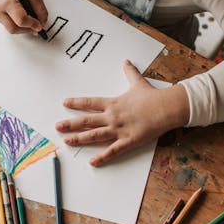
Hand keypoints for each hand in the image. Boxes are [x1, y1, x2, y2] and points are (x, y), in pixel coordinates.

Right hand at [0, 0, 47, 34]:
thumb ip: (39, 8)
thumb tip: (43, 22)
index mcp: (6, 2)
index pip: (21, 20)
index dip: (32, 24)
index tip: (41, 24)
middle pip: (14, 29)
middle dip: (27, 29)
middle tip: (38, 25)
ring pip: (11, 30)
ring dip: (23, 28)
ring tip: (32, 21)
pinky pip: (10, 26)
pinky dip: (19, 25)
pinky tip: (25, 18)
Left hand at [55, 60, 189, 166]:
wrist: (166, 108)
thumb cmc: (152, 96)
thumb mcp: (138, 83)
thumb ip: (130, 73)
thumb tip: (126, 61)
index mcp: (113, 103)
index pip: (90, 102)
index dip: (76, 103)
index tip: (65, 103)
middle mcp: (112, 116)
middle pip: (87, 120)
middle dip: (71, 123)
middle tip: (57, 127)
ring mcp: (119, 129)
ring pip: (95, 135)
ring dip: (80, 138)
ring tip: (67, 141)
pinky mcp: (128, 141)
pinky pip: (113, 150)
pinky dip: (102, 157)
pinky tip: (92, 162)